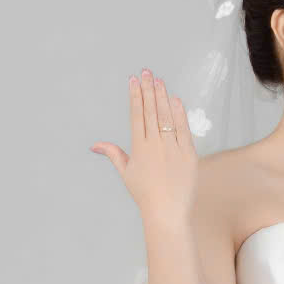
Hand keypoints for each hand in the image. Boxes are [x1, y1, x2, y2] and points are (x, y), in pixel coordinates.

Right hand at [90, 69, 197, 222]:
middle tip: (146, 71)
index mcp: (139, 148)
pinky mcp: (189, 154)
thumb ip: (113, 154)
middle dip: (148, 89)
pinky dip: (179, 113)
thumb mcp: (126, 172)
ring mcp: (173, 148)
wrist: (167, 212)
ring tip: (159, 80)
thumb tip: (95, 145)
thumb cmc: (145, 194)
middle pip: (151, 111)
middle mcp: (156, 145)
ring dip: (162, 96)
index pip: (137, 115)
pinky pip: (183, 129)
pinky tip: (175, 99)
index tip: (133, 80)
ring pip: (167, 116)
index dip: (135, 96)